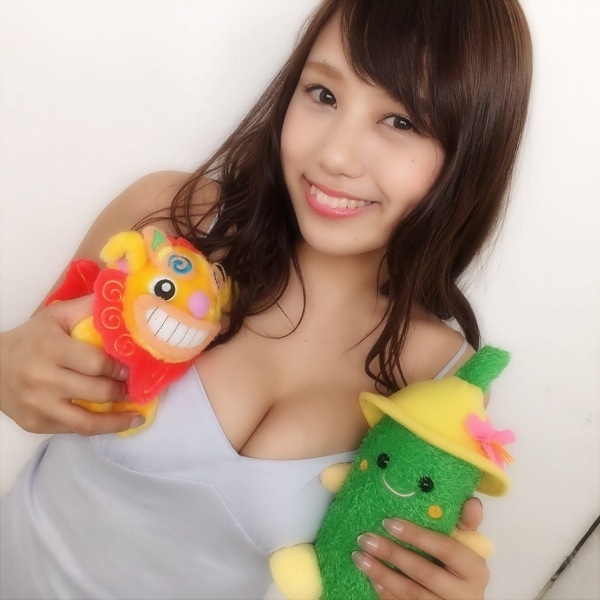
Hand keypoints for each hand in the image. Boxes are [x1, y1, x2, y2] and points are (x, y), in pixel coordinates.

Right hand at [0, 296, 142, 434]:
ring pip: (87, 422)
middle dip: (122, 391)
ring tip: (135, 415)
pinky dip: (97, 427)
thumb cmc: (32, 339)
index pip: (97, 364)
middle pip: (97, 392)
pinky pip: (74, 431)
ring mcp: (38, 406)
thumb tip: (123, 300)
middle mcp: (43, 380)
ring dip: (117, 420)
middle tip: (133, 387)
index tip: (131, 368)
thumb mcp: (57, 316)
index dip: (119, 368)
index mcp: (51, 349)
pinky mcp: (35, 424)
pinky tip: (113, 421)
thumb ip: (89, 307)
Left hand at [352, 498, 488, 598]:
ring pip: (411, 593)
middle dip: (392, 554)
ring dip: (381, 574)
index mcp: (475, 569)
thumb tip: (472, 501)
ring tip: (360, 557)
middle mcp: (465, 594)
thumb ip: (466, 524)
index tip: (389, 522)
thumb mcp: (467, 547)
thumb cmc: (461, 569)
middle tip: (366, 539)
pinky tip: (371, 578)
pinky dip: (385, 593)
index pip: (445, 548)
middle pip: (424, 572)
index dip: (417, 535)